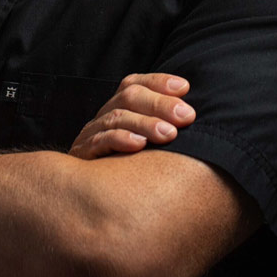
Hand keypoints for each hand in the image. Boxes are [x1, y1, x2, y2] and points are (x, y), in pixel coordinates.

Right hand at [69, 72, 195, 159]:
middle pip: (129, 97)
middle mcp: (104, 115)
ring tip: (169, 133)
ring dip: (145, 123)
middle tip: (186, 116)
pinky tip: (139, 145)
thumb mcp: (143, 141)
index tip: (184, 88)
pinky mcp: (83, 154)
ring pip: (117, 118)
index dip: (159, 82)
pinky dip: (120, 140)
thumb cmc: (125, 166)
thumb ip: (163, 126)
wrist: (82, 195)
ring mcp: (92, 133)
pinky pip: (100, 142)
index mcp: (118, 107)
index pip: (136, 83)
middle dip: (160, 104)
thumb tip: (193, 115)